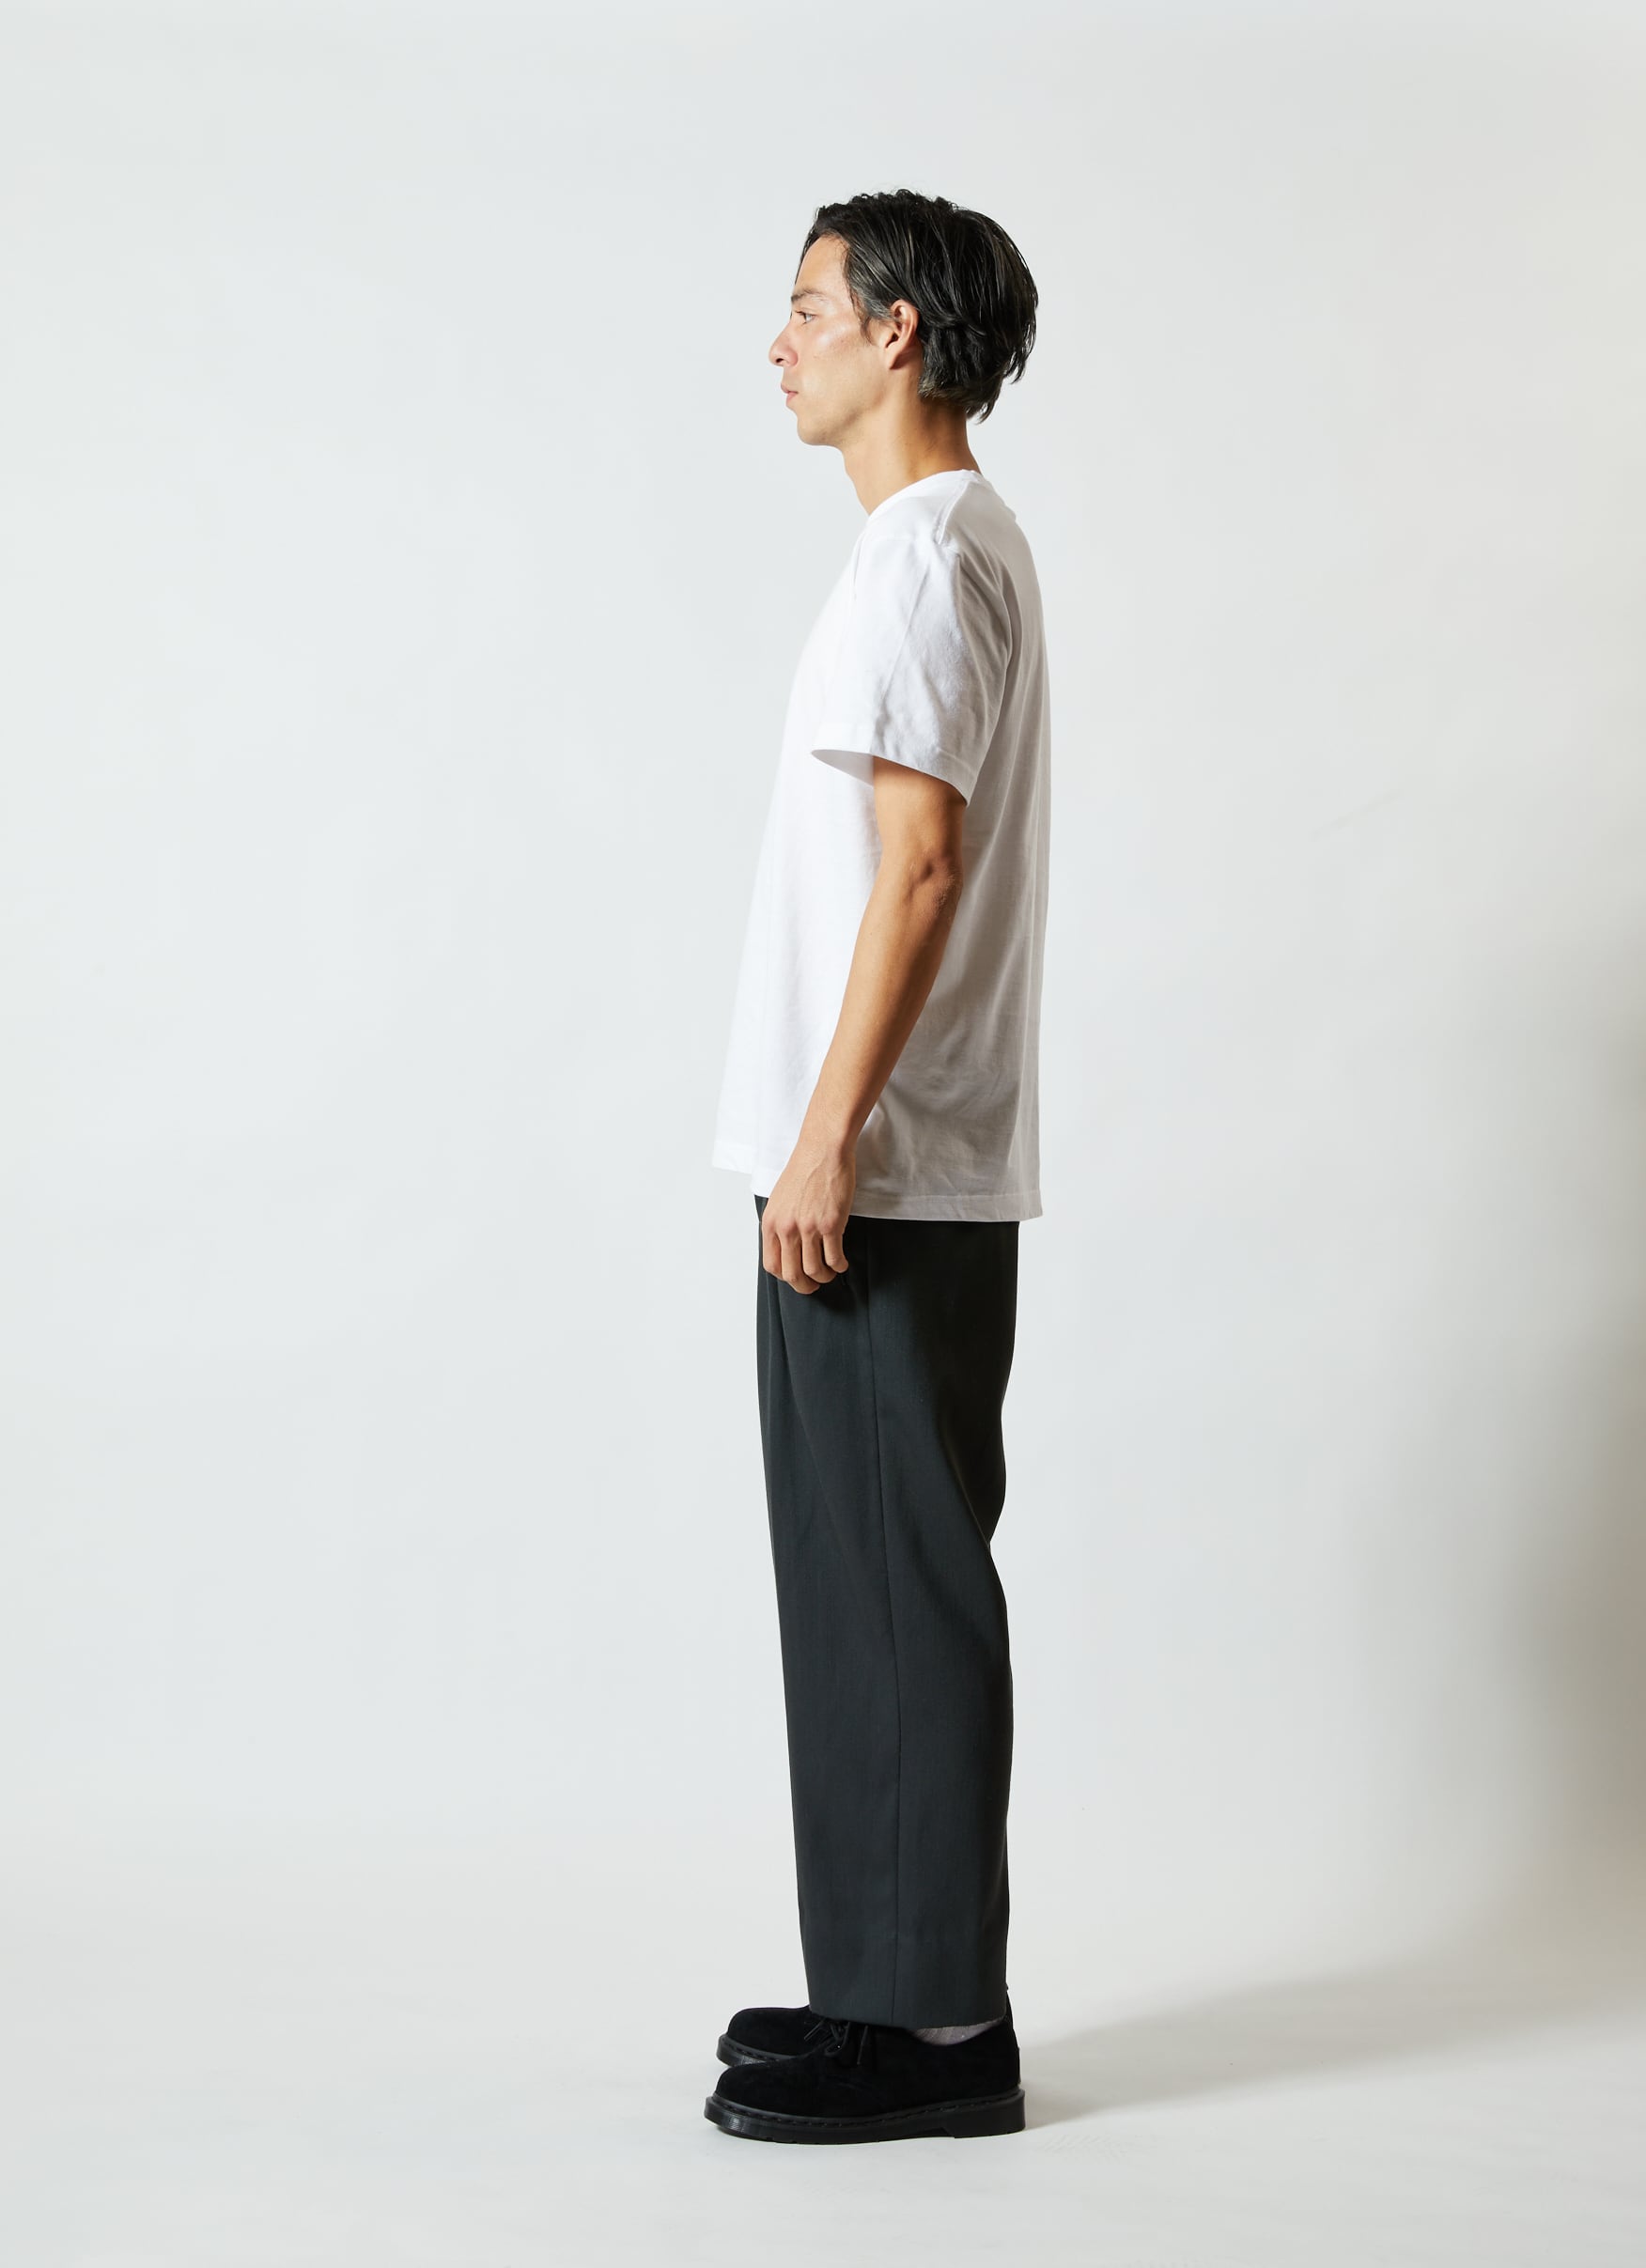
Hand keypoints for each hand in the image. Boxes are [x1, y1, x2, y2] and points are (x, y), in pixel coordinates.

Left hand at [761, 1139, 855, 1291]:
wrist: (822, 1150)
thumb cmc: (804, 1170)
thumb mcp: (780, 1200)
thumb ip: (781, 1224)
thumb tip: (786, 1248)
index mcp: (771, 1223)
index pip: (772, 1265)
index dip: (785, 1276)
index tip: (796, 1277)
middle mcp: (786, 1228)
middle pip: (792, 1274)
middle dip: (805, 1286)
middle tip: (814, 1286)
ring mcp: (808, 1227)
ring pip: (814, 1270)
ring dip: (824, 1277)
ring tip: (830, 1272)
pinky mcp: (830, 1224)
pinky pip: (834, 1258)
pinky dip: (839, 1266)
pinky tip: (842, 1262)